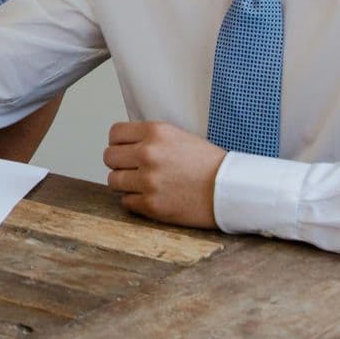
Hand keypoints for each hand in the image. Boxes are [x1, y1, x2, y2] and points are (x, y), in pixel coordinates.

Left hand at [102, 120, 226, 228]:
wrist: (230, 190)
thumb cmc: (208, 164)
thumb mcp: (178, 136)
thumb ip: (150, 138)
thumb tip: (123, 144)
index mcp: (156, 132)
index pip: (115, 133)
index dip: (118, 143)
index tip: (125, 150)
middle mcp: (148, 154)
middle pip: (109, 157)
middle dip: (120, 164)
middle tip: (134, 169)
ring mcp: (148, 181)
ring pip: (113, 181)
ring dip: (125, 184)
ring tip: (143, 184)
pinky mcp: (151, 205)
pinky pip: (126, 202)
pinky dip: (136, 201)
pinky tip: (152, 197)